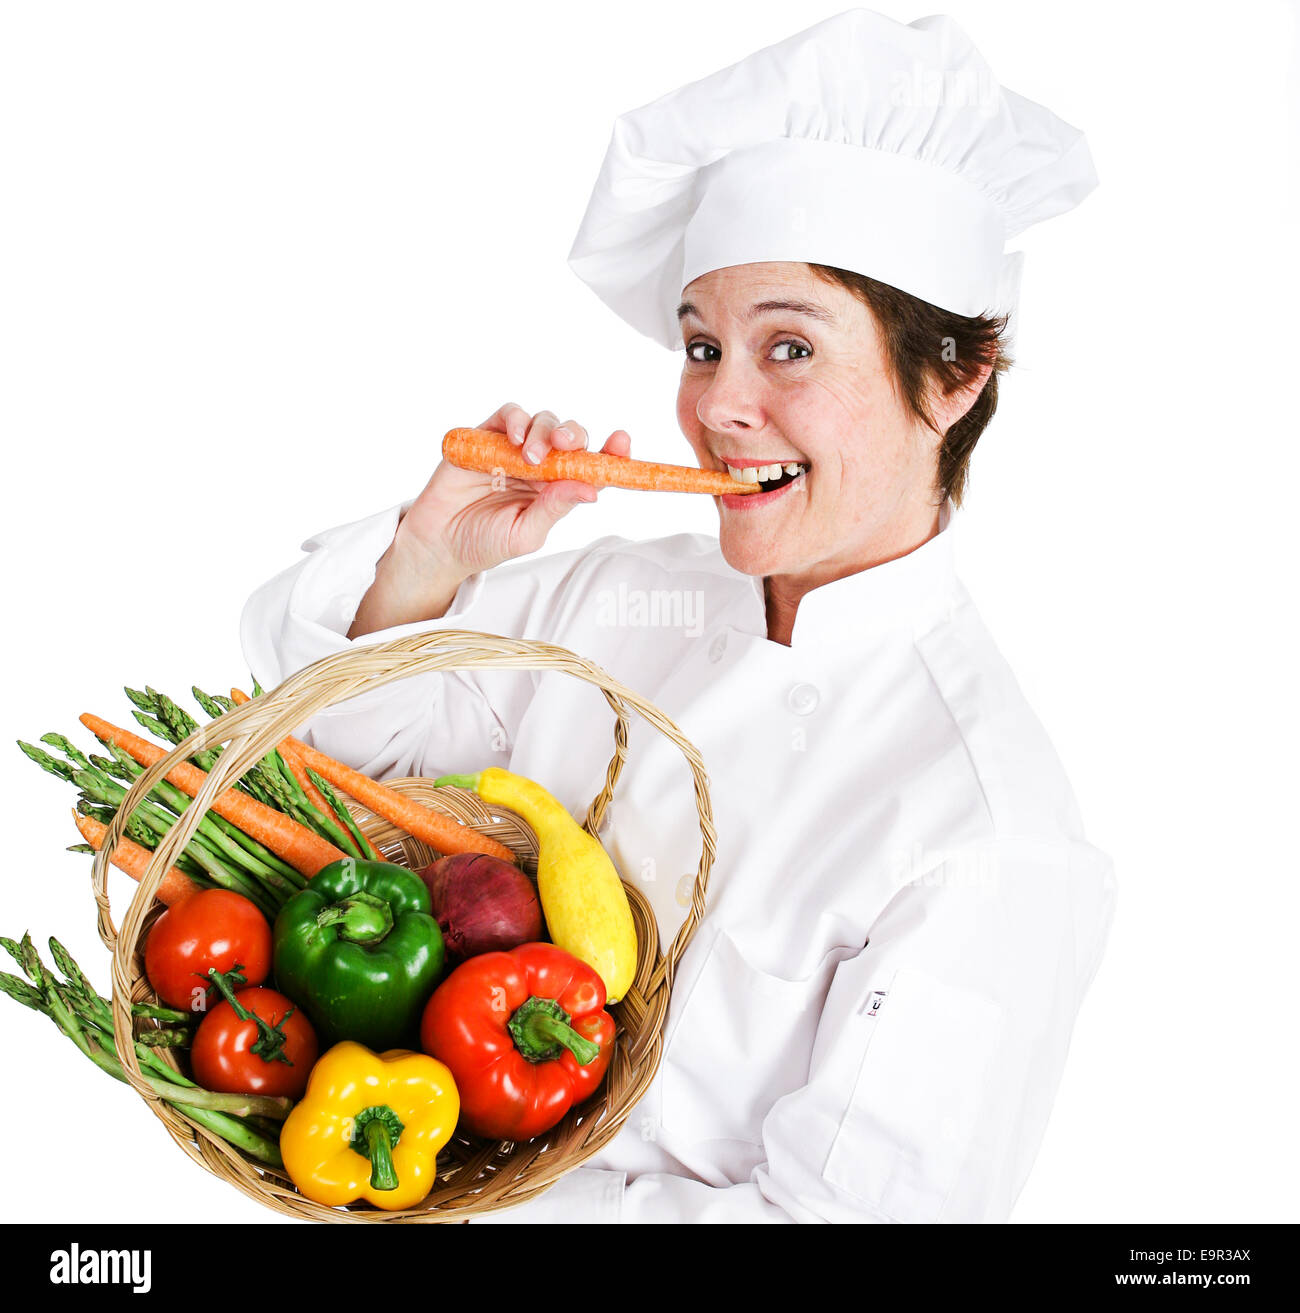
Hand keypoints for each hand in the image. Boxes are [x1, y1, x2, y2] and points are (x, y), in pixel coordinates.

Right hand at [395, 403, 631, 581]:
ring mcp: (514, 449)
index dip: (610, 452)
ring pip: (542, 421)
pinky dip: (516, 421)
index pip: (592, 466)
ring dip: (543, 432)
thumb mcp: (526, 534)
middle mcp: (541, 466)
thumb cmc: (485, 543)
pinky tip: (515, 441)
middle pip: (569, 437)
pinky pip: (508, 415)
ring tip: (530, 457)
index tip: (622, 443)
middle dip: (573, 436)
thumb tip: (593, 490)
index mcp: (557, 489)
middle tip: (565, 447)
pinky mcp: (486, 437)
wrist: (439, 543)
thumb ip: (556, 508)